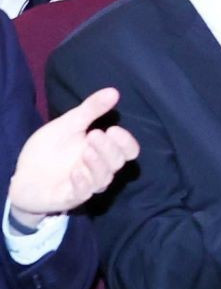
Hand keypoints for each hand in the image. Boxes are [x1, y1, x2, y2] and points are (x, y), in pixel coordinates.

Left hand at [7, 87, 139, 225]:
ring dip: (98, 164)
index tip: (113, 129)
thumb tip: (114, 91)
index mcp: (102, 151)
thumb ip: (90, 110)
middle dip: (109, 148)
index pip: (128, 150)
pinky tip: (75, 172)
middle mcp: (99, 169)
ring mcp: (86, 184)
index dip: (126, 142)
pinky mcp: (69, 196)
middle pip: (117, 162)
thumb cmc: (49, 149)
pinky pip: (83, 193)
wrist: (23, 175)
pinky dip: (82, 182)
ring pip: (103, 178)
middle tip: (94, 135)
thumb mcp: (68, 124)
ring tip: (86, 151)